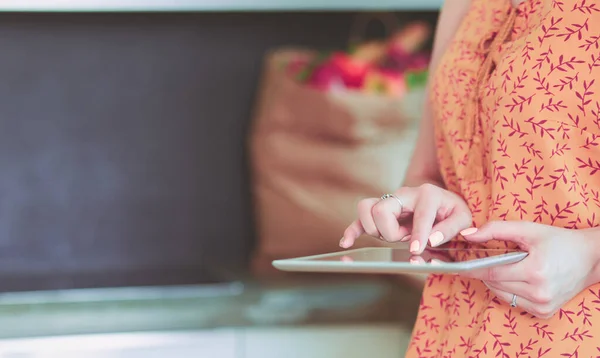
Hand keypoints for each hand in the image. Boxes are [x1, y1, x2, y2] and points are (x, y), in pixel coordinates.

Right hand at [340, 183, 472, 253]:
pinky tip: (346, 243)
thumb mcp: (463, 218)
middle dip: (390, 231)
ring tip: (389, 238)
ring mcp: (390, 200)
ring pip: (367, 208)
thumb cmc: (452, 211)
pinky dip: (352, 230)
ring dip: (374, 229)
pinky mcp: (380, 210)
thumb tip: (432, 240)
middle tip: (403, 240)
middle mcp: (405, 193)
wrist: (443, 203)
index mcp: (428, 194)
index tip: (416, 250)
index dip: (418, 234)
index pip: (420, 214)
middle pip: (383, 209)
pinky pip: (360, 217)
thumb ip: (452, 228)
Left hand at [461, 221, 599, 318]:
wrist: (590, 259)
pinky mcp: (544, 313)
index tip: (456, 265)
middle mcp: (539, 293)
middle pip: (495, 284)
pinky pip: (515, 302)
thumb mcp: (528, 229)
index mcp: (535, 272)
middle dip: (485, 272)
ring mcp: (543, 306)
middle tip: (481, 260)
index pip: (492, 273)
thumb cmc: (559, 241)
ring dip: (496, 282)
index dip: (472, 268)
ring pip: (503, 295)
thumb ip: (495, 230)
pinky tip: (517, 278)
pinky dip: (510, 290)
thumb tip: (467, 234)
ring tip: (504, 267)